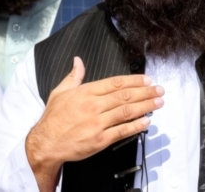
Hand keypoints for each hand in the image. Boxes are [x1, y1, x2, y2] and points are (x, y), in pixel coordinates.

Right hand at [26, 57, 163, 191]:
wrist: (46, 143)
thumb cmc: (53, 119)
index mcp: (86, 92)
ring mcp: (98, 123)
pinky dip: (136, 126)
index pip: (116, 83)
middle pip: (125, 96)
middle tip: (158, 90)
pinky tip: (146, 121)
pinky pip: (122, 131)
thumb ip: (73, 76)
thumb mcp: (60, 92)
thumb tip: (78, 61)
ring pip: (127, 112)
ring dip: (145, 106)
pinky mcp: (100, 140)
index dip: (134, 81)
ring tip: (158, 103)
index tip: (147, 80)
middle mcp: (94, 106)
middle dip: (145, 92)